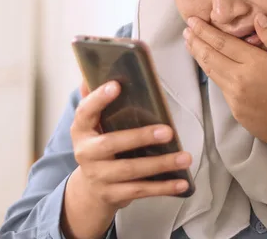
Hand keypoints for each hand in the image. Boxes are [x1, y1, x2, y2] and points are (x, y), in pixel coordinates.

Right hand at [61, 81, 191, 238]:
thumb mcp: (93, 126)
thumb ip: (95, 100)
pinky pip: (140, 191)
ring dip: (161, 164)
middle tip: (168, 131)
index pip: (85, 111)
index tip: (116, 85)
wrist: (89, 191)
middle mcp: (86, 154)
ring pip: (131, 171)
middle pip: (112, 144)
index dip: (98, 98)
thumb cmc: (98, 147)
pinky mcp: (113, 195)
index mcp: (81, 130)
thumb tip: (93, 71)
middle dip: (140, 137)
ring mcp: (99, 176)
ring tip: (185, 157)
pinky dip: (163, 188)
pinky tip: (182, 182)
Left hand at [183, 14, 266, 155]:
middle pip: (210, 55)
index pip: (222, 42)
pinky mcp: (233, 108)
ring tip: (190, 43)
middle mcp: (239, 79)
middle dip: (196, 40)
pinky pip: (219, 85)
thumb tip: (258, 17)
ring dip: (198, 55)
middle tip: (186, 29)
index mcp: (255, 64)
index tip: (193, 21)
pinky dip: (210, 71)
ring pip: (210, 71)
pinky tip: (208, 64)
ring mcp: (234, 96)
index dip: (205, 31)